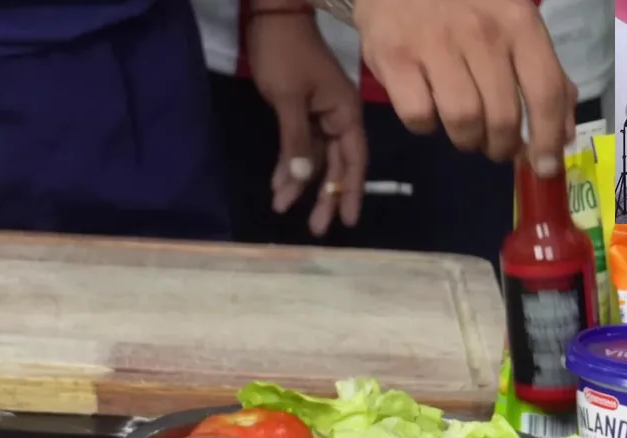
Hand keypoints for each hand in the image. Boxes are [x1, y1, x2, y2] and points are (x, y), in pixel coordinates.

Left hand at [247, 11, 366, 234]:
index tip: (348, 220)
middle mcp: (338, 118)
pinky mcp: (302, 113)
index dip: (351, 191)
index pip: (354, 160)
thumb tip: (304, 181)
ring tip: (287, 211)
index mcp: (345, 113)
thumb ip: (297, 141)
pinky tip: (278, 187)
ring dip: (302, 185)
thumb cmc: (285, 54)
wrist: (272, 18)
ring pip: (316, 160)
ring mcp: (320, 116)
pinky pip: (301, 147)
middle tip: (317, 229)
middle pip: (337, 165)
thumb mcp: (288, 99)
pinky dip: (289, 166)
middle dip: (325, 197)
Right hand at [353, 0, 575, 175]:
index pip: (545, 92)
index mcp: (518, 22)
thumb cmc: (464, 2)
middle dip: (502, 146)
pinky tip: (429, 108)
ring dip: (467, 140)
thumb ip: (544, 73)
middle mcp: (481, 33)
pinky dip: (426, 125)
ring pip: (463, 123)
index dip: (548, 139)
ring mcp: (435, 45)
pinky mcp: (394, 58)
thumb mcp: (512, 21)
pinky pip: (419, 117)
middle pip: (502, 118)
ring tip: (464, 129)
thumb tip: (562, 134)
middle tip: (496, 145)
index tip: (544, 167)